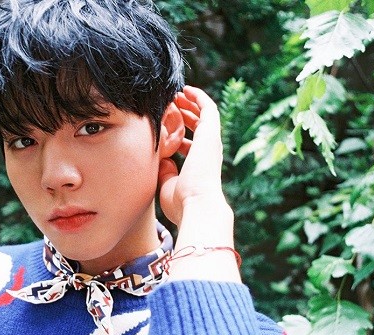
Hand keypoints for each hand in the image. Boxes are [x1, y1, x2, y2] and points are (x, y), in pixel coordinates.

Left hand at [158, 86, 231, 225]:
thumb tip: (163, 159)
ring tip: (177, 93)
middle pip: (198, 127)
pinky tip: (186, 90)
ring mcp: (210, 142)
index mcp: (198, 165)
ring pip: (204, 115)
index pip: (190, 145)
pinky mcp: (211, 134)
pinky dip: (198, 97)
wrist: (197, 205)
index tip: (166, 127)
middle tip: (171, 104)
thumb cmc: (181, 203)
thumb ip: (166, 171)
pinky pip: (208, 108)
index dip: (179, 134)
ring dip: (190, 103)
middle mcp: (207, 152)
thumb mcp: (168, 184)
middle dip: (185, 115)